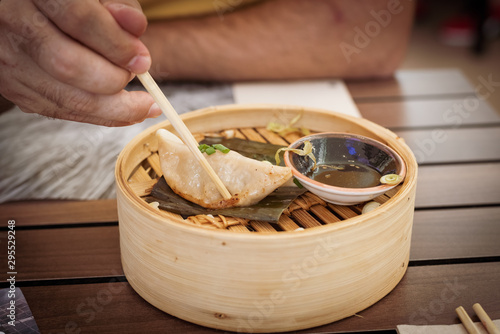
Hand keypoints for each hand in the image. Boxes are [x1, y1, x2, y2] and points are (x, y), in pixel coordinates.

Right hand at [0, 0, 161, 125]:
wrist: (16, 9)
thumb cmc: (60, 1)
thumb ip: (115, 3)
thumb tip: (136, 27)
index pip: (79, 19)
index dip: (117, 45)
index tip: (142, 60)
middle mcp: (13, 23)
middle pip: (68, 64)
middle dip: (113, 79)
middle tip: (137, 77)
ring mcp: (8, 59)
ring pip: (63, 96)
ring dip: (111, 109)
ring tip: (141, 107)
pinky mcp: (10, 85)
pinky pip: (57, 109)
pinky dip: (94, 114)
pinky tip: (120, 111)